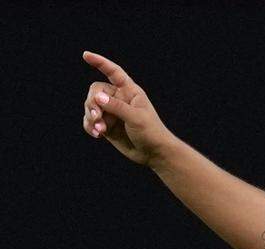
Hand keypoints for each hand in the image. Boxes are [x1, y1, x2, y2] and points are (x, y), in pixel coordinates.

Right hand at [82, 51, 173, 165]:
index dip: (100, 63)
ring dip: (91, 117)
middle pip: (95, 91)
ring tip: (99, 130)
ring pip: (90, 106)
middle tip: (96, 116)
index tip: (86, 55)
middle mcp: (118, 98)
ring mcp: (111, 112)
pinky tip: (96, 134)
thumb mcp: (136, 117)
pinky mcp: (106, 125)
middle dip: (92, 103)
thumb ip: (116, 106)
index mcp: (130, 91)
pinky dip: (90, 126)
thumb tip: (97, 97)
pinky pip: (90, 121)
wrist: (154, 153)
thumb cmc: (151, 132)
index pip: (113, 72)